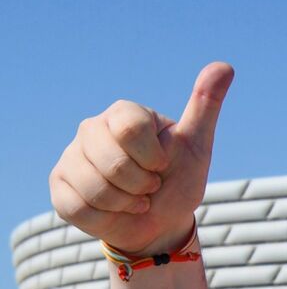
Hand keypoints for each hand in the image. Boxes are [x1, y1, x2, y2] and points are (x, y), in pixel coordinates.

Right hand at [50, 62, 234, 255]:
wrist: (160, 222)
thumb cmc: (178, 180)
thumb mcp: (197, 146)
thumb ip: (205, 106)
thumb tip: (225, 66)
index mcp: (124, 114)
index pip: (130, 129)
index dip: (153, 157)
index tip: (163, 164)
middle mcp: (91, 129)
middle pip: (112, 162)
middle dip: (141, 186)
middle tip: (151, 186)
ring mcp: (71, 156)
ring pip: (94, 188)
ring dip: (126, 205)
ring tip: (135, 200)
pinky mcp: (59, 185)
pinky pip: (77, 207)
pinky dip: (106, 218)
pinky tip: (115, 212)